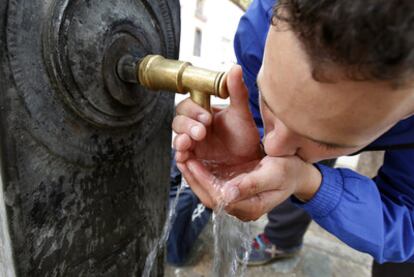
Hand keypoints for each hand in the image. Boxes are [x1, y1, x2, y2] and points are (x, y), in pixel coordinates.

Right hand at [173, 65, 262, 178]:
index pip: (186, 107)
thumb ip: (237, 91)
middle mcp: (194, 129)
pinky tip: (185, 156)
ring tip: (188, 142)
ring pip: (178, 140)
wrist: (251, 160)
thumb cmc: (244, 136)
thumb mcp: (241, 113)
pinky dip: (181, 157)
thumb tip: (235, 68)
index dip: (193, 110)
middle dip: (187, 126)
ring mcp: (193, 146)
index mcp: (202, 114)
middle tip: (201, 131)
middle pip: (178, 123)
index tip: (207, 117)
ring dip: (181, 140)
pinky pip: (181, 159)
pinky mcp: (194, 162)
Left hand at [179, 156, 321, 220]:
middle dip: (193, 179)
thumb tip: (227, 195)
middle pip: (209, 197)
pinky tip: (194, 161)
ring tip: (183, 158)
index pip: (219, 197)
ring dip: (194, 177)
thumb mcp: (274, 173)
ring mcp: (236, 202)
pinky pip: (213, 186)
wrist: (297, 172)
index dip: (203, 181)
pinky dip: (201, 175)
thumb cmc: (289, 171)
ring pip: (208, 193)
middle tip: (181, 158)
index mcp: (251, 207)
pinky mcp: (233, 192)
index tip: (192, 163)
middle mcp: (241, 208)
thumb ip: (251, 184)